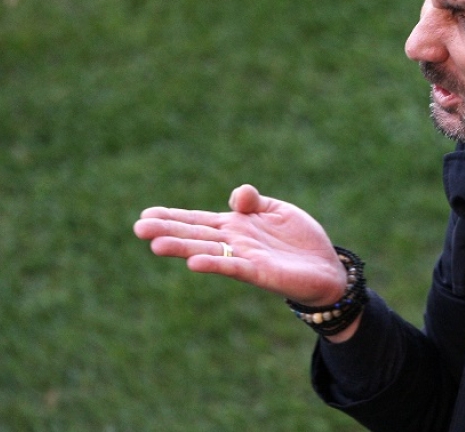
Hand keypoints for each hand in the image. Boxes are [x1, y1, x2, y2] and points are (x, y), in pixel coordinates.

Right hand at [134, 184, 349, 312]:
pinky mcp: (259, 272)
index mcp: (236, 225)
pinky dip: (214, 264)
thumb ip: (254, 202)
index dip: (173, 216)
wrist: (326, 269)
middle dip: (168, 230)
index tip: (145, 213)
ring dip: (182, 248)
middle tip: (137, 227)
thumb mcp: (277, 210)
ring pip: (207, 251)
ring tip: (155, 244)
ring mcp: (244, 258)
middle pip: (195, 234)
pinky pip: (233, 267)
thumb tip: (238, 193)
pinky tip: (194, 263)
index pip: (198, 220)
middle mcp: (234, 242)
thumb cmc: (299, 241)